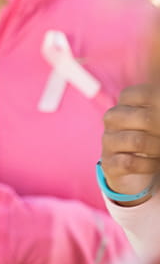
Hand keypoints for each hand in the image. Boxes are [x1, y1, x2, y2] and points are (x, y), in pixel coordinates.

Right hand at [102, 83, 159, 203]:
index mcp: (126, 102)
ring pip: (138, 141)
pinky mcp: (108, 162)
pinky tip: (154, 164)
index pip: (146, 95)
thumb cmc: (152, 140)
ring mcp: (108, 140)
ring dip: (157, 149)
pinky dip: (148, 165)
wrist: (137, 169)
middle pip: (146, 118)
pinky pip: (130, 162)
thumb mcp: (155, 123)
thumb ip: (156, 113)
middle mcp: (113, 118)